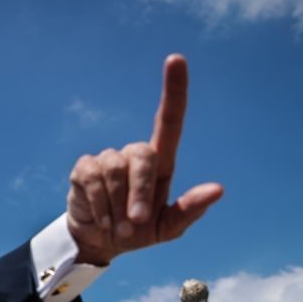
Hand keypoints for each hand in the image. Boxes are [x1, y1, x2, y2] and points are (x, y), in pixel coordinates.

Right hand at [66, 54, 222, 265]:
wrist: (101, 242)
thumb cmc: (139, 232)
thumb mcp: (168, 228)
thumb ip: (190, 209)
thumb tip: (218, 189)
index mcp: (160, 163)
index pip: (169, 119)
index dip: (174, 89)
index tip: (176, 59)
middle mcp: (134, 154)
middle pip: (143, 154)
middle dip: (141, 190)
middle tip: (137, 222)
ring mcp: (107, 159)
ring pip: (115, 169)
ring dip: (118, 205)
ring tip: (119, 226)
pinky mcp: (84, 168)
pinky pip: (92, 177)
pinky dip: (99, 204)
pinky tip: (102, 218)